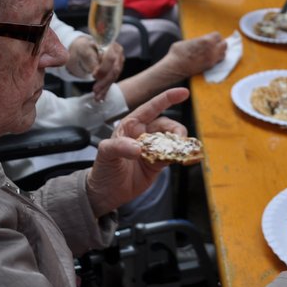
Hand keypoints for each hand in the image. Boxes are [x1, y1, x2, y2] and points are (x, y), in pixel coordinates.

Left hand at [66, 37, 123, 100]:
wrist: (85, 50)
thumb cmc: (85, 48)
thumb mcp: (85, 49)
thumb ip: (91, 58)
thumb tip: (95, 71)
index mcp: (113, 46)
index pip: (111, 58)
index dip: (104, 68)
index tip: (94, 75)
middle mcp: (118, 56)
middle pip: (114, 70)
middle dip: (105, 81)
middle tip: (95, 90)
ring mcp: (118, 65)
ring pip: (113, 79)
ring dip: (104, 89)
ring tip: (96, 97)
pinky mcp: (114, 74)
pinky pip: (110, 83)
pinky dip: (105, 91)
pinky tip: (100, 98)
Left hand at [85, 88, 189, 217]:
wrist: (105, 193)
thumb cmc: (102, 169)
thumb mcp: (105, 154)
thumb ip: (119, 147)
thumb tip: (138, 147)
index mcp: (131, 126)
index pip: (151, 108)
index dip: (167, 98)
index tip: (183, 93)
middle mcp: (143, 135)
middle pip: (167, 125)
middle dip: (176, 129)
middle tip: (179, 139)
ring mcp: (152, 149)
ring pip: (172, 140)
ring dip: (178, 143)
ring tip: (178, 151)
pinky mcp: (158, 163)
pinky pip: (172, 156)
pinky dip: (179, 156)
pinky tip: (181, 159)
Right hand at [164, 32, 225, 77]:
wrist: (175, 67)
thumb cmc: (178, 52)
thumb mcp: (188, 41)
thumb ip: (199, 40)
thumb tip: (202, 41)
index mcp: (206, 41)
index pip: (218, 35)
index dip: (214, 36)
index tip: (210, 38)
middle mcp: (212, 50)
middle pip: (224, 44)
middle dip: (220, 43)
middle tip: (214, 44)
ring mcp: (212, 60)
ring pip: (224, 54)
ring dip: (220, 51)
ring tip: (213, 51)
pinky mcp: (210, 67)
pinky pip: (219, 61)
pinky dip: (217, 58)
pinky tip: (210, 57)